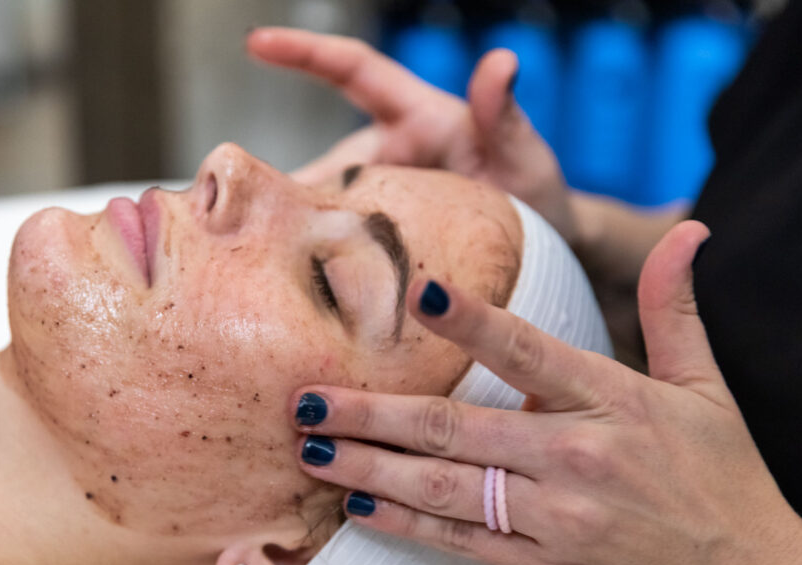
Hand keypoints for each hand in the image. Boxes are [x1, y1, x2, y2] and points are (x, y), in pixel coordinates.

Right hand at [246, 27, 576, 240]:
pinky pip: (341, 238)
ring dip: (302, 230)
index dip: (304, 53)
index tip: (258, 42)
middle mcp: (389, 152)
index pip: (354, 72)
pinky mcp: (379, 234)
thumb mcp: (527, 156)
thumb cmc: (536, 192)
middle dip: (287, 190)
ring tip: (276, 262)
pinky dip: (321, 254)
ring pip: (325, 205)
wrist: (545, 248)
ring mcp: (380, 195)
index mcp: (418, 117)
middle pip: (325, 162)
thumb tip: (502, 61)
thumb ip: (505, 115)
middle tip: (256, 223)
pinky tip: (304, 284)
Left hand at [290, 220, 801, 564]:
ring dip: (370, 468)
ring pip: (444, 487)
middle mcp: (578, 457)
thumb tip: (686, 228)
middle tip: (305, 401)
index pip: (529, 350)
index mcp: (614, 401)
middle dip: (371, 413)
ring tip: (312, 451)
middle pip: (455, 427)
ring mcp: (559, 519)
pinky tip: (361, 507)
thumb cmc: (726, 483)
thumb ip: (677, 309)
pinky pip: (463, 542)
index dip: (470, 321)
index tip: (414, 291)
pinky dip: (408, 524)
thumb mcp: (707, 390)